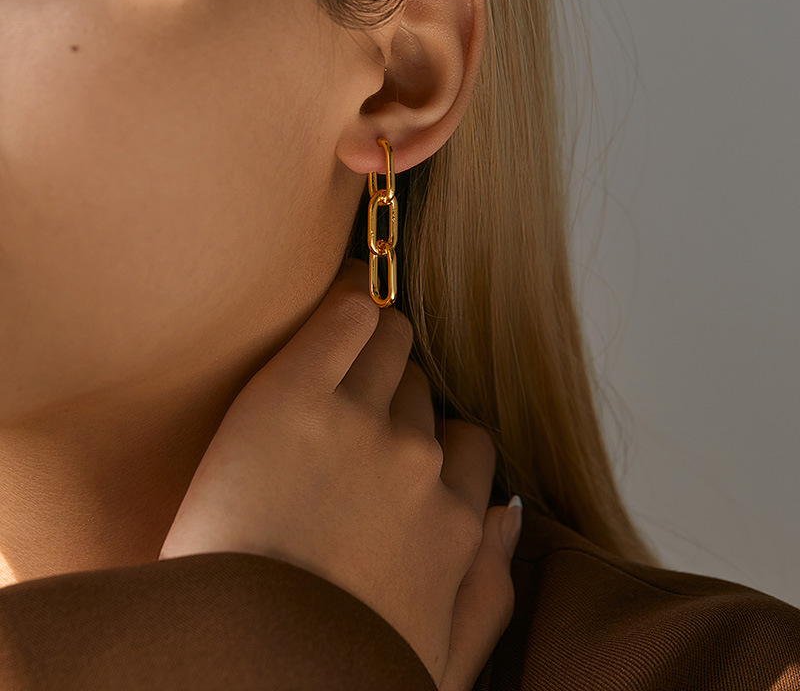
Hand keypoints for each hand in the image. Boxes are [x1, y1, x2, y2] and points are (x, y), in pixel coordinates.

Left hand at [159, 258, 519, 689]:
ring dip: (374, 342)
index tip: (392, 443)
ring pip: (390, 348)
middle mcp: (419, 466)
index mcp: (452, 524)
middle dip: (393, 395)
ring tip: (342, 346)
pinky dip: (346, 307)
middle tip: (348, 405)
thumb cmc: (329, 674)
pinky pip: (344, 321)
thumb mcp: (440, 660)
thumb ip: (488, 588)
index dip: (427, 439)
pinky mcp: (294, 397)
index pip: (464, 445)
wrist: (240, 672)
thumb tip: (507, 517)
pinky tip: (339, 306)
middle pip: (420, 396)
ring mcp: (360, 426)